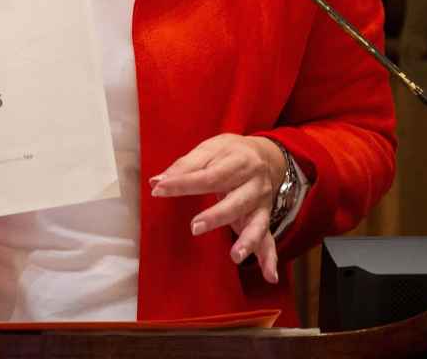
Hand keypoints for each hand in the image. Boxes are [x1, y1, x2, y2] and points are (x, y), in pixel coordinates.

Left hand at [149, 134, 287, 282]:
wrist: (266, 155)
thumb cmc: (230, 153)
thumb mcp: (210, 149)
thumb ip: (185, 166)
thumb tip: (157, 181)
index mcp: (239, 162)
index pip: (209, 176)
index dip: (183, 183)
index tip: (159, 189)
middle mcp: (254, 184)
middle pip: (236, 202)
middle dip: (216, 216)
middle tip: (194, 227)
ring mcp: (261, 204)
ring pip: (256, 224)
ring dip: (247, 241)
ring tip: (236, 256)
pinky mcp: (263, 219)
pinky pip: (269, 240)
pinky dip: (270, 258)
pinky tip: (270, 276)